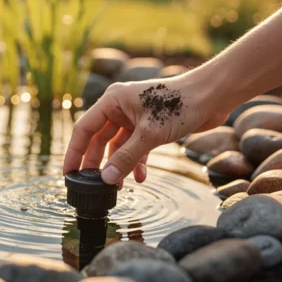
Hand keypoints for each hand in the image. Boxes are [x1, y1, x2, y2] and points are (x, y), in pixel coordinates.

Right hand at [63, 75, 229, 184]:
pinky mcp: (150, 125)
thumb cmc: (181, 104)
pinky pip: (135, 147)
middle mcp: (120, 107)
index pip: (84, 129)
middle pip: (98, 138)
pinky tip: (141, 177)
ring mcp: (135, 116)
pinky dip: (136, 161)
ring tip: (115, 186)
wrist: (213, 95)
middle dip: (96, 162)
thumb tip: (106, 180)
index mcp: (112, 100)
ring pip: (117, 145)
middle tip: (89, 184)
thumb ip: (125, 158)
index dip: (74, 152)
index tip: (68, 173)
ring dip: (117, 164)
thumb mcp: (149, 135)